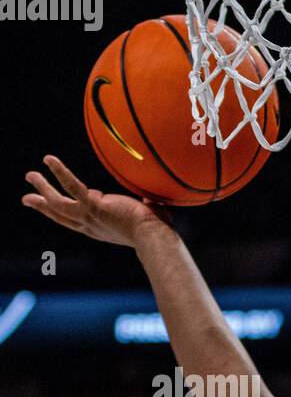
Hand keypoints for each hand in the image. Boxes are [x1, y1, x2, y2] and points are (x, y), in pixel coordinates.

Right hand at [21, 155, 172, 247]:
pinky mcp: (93, 206)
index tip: (71, 201)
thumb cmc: (156, 230)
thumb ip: (143, 207)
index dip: (73, 211)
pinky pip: (71, 186)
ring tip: (30, 175)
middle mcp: (91, 226)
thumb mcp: (145, 217)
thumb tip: (150, 199)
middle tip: (27, 199)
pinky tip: (49, 159)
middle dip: (43, 206)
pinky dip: (60, 172)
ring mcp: (89, 216)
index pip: (80, 221)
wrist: (155, 237)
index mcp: (101, 230)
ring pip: (57, 202)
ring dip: (43, 188)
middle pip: (60, 216)